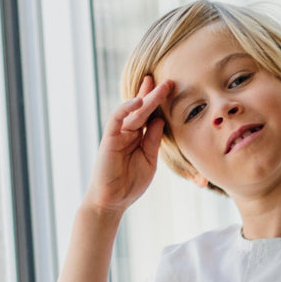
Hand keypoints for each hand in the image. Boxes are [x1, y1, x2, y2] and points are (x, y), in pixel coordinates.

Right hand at [86, 76, 171, 213]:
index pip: (149, 116)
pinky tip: (138, 100)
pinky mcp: (109, 138)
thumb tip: (161, 120)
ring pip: (133, 111)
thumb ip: (154, 141)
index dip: (158, 103)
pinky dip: (126, 108)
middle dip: (154, 95)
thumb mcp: (149, 160)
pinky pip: (117, 118)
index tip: (170, 90)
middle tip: (168, 81)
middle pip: (142, 109)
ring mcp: (118, 134)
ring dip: (146, 98)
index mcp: (138, 138)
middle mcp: (128, 133)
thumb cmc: (130, 183)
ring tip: (159, 85)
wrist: (112, 200)